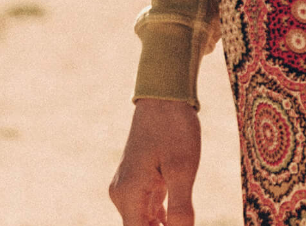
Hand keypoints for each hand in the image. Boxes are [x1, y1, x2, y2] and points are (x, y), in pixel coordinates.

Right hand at [109, 97, 200, 225]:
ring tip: (183, 221)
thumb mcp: (182, 169)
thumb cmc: (174, 127)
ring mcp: (129, 186)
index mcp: (128, 195)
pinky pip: (147, 208)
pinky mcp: (138, 179)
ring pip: (143, 221)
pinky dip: (161, 219)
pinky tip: (178, 221)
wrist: (165, 94)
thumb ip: (180, 209)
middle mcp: (122, 194)